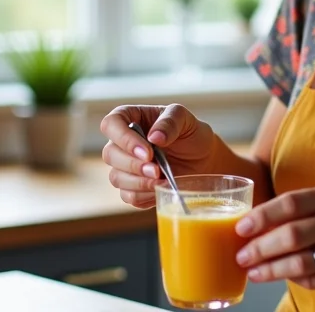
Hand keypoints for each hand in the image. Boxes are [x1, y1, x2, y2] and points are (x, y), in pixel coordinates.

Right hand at [99, 104, 215, 207]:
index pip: (111, 124)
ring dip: (138, 182)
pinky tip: (161, 189)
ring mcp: (126, 167)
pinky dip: (144, 195)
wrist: (204, 159)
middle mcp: (122, 143)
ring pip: (116, 177)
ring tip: (162, 180)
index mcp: (131, 118)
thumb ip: (170, 122)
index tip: (147, 152)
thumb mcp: (186, 119)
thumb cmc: (191, 133)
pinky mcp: (133, 188)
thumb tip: (154, 137)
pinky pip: (128, 196)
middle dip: (133, 165)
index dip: (124, 139)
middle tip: (157, 170)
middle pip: (110, 154)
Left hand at [234, 183, 314, 288]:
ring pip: (301, 263)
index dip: (262, 216)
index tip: (241, 227)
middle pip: (292, 235)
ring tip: (253, 272)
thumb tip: (257, 223)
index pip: (291, 203)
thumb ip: (301, 208)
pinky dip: (294, 279)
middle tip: (241, 256)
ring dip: (271, 269)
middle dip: (261, 248)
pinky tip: (281, 276)